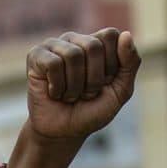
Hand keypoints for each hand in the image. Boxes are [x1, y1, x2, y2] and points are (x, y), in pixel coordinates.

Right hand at [24, 29, 140, 145]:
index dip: (111, 64)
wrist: (64, 134)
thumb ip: (130, 63)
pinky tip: (54, 93)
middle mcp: (76, 39)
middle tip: (85, 93)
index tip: (104, 83)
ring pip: (73, 56)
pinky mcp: (36, 56)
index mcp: (97, 42)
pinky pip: (53, 64)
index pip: (110, 35)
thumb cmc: (92, 112)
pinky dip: (57, 87)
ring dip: (74, 86)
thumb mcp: (120, 91)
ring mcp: (54, 45)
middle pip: (93, 46)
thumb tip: (126, 34)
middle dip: (93, 79)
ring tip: (69, 95)